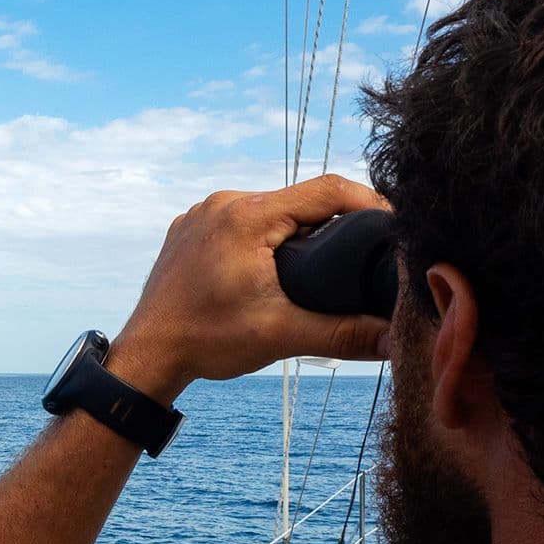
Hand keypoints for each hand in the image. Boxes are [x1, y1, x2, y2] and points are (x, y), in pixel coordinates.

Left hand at [106, 174, 391, 402]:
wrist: (147, 353)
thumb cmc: (205, 340)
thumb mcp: (281, 335)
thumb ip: (344, 334)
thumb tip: (396, 340)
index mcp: (248, 215)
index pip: (327, 190)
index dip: (369, 203)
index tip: (394, 225)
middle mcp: (224, 203)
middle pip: (299, 199)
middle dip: (335, 222)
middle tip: (365, 251)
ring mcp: (204, 213)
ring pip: (270, 209)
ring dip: (299, 230)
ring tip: (326, 261)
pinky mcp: (192, 229)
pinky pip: (242, 220)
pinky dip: (266, 236)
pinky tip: (279, 265)